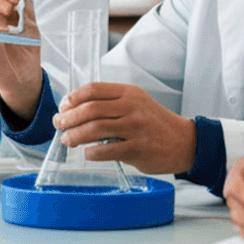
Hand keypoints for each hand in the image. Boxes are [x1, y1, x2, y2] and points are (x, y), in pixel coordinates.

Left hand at [52, 82, 195, 173]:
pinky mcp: (138, 148)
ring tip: (67, 140)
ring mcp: (135, 127)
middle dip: (68, 118)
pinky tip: (87, 154)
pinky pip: (107, 150)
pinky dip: (92, 153)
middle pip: (90, 109)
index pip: (93, 89)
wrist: (184, 142)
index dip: (73, 98)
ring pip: (95, 129)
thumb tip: (76, 110)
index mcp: (128, 92)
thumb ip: (111, 104)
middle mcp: (132, 107)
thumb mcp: (136, 103)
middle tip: (58, 125)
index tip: (63, 107)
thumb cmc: (154, 123)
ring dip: (75, 135)